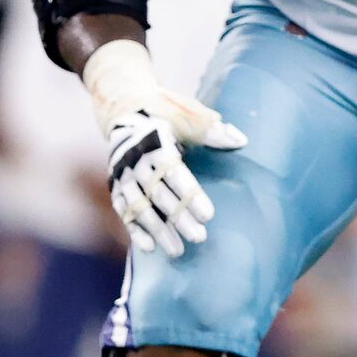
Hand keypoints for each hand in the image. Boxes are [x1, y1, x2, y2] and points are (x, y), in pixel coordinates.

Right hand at [80, 39, 245, 259]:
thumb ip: (211, 129)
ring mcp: (123, 173)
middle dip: (178, 217)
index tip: (208, 215)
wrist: (124, 106)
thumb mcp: (187, 114)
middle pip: (157, 193)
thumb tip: (240, 140)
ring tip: (178, 251)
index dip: (189, 194)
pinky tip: (149, 248)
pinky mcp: (116, 184)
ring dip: (157, 229)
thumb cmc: (164, 111)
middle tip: (200, 237)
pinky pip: (123, 209)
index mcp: (154, 140)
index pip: (172, 171)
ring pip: (139, 206)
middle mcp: (135, 159)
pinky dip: (134, 229)